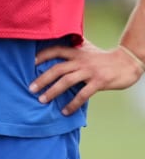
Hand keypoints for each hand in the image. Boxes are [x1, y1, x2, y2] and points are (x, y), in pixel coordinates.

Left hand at [30, 41, 144, 115]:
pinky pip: (83, 94)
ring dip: (53, 91)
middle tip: (30, 89)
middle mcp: (81, 61)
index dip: (42, 55)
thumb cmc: (105, 58)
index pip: (56, 50)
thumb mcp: (88, 50)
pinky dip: (72, 104)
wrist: (128, 61)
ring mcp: (90, 71)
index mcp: (77, 53)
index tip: (30, 63)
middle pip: (57, 69)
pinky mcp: (99, 82)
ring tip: (42, 100)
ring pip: (67, 81)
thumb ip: (75, 49)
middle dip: (42, 79)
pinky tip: (65, 111)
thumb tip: (60, 47)